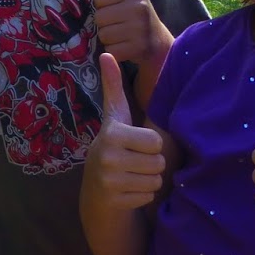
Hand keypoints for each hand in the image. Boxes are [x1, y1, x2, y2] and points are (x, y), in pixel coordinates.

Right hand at [84, 53, 166, 209]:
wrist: (96, 191)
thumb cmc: (113, 147)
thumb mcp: (114, 117)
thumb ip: (113, 87)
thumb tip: (107, 54)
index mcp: (112, 133)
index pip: (156, 141)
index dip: (151, 144)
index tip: (134, 144)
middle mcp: (107, 156)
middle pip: (159, 162)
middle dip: (152, 164)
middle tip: (134, 163)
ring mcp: (109, 180)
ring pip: (155, 181)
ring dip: (148, 181)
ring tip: (131, 176)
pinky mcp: (115, 200)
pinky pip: (148, 197)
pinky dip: (142, 196)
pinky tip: (128, 191)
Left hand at [93, 0, 171, 71]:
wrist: (159, 44)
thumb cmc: (137, 14)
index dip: (103, 5)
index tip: (117, 9)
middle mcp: (139, 7)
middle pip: (99, 17)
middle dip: (105, 24)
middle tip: (121, 25)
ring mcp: (140, 28)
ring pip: (103, 34)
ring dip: (109, 39)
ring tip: (124, 36)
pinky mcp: (138, 48)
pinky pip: (110, 50)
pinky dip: (114, 51)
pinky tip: (126, 48)